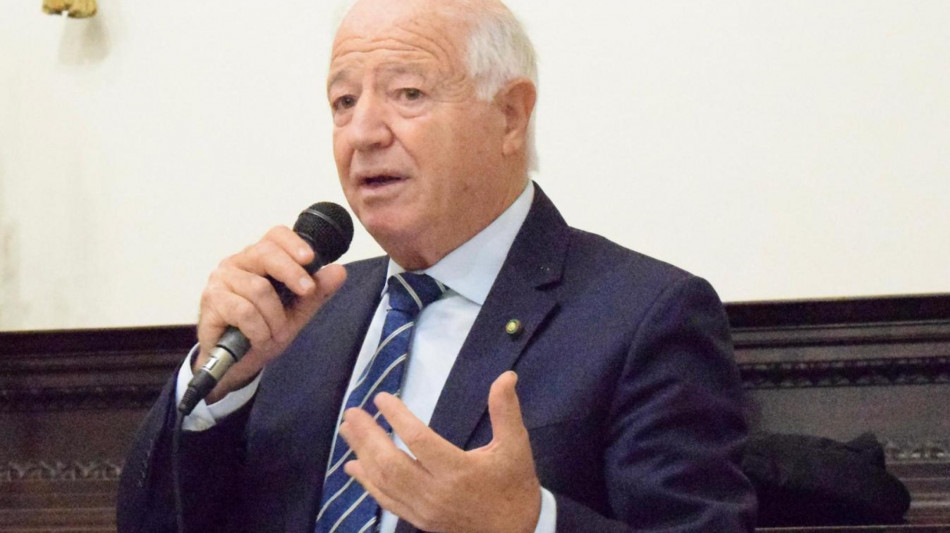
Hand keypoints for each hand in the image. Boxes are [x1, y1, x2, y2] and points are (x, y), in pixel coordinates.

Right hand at [195, 225, 346, 401]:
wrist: (236, 364)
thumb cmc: (262, 331)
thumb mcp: (297, 313)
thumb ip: (316, 292)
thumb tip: (339, 271)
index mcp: (259, 259)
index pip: (275, 236)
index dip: (293, 243)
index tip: (310, 259)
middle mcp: (238, 263)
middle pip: (266, 253)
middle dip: (292, 273)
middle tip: (307, 292)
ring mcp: (221, 280)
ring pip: (259, 288)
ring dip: (274, 317)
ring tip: (273, 332)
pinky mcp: (211, 300)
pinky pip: (244, 311)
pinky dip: (259, 330)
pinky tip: (258, 338)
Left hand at [340, 371, 540, 532]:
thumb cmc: (514, 486)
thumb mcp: (516, 446)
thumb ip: (506, 410)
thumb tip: (506, 376)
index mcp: (458, 471)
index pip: (418, 440)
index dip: (397, 417)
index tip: (381, 398)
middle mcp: (435, 492)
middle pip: (391, 463)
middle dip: (368, 436)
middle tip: (352, 412)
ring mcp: (423, 509)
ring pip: (384, 481)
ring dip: (362, 454)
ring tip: (347, 430)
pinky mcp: (418, 520)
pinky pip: (386, 501)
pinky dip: (367, 482)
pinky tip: (353, 466)